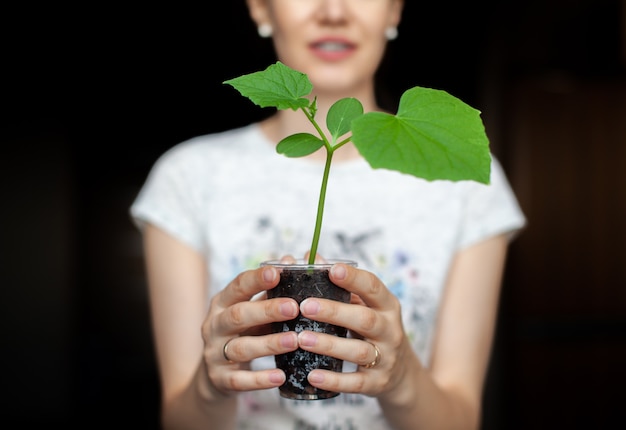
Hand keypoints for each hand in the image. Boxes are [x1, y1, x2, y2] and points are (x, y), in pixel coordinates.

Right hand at [201, 259, 299, 395]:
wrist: (216, 375)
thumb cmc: (244, 332)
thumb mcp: (253, 309)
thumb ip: (271, 289)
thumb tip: (292, 259)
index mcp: (223, 302)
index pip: (237, 286)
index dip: (256, 279)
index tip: (277, 272)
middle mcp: (215, 325)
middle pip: (238, 315)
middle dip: (266, 310)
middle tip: (294, 307)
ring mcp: (214, 353)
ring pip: (241, 348)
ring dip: (269, 343)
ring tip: (294, 340)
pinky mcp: (220, 379)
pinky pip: (239, 381)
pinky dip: (260, 379)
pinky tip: (280, 377)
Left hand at [295, 262, 415, 397]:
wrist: (400, 373)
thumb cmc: (373, 330)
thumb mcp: (365, 305)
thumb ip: (341, 285)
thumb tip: (309, 257)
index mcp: (387, 305)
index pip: (373, 287)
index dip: (354, 278)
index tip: (332, 269)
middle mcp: (390, 330)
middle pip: (364, 319)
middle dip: (334, 312)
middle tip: (305, 306)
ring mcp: (386, 358)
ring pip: (358, 351)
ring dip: (329, 344)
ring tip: (302, 338)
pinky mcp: (377, 383)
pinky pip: (356, 382)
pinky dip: (334, 380)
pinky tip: (313, 375)